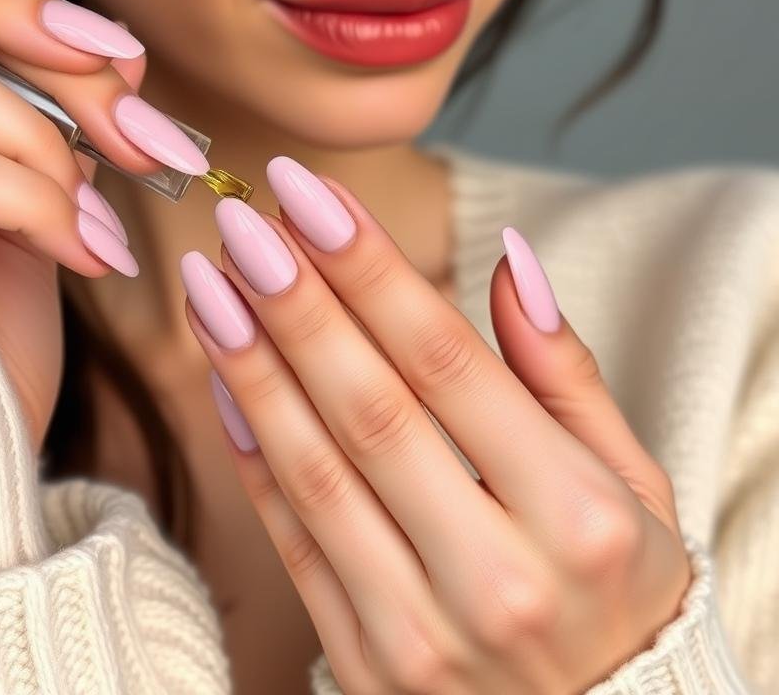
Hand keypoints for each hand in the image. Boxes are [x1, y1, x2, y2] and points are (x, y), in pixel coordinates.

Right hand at [0, 0, 165, 449]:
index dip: (10, 4)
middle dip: (29, 32)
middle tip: (132, 103)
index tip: (120, 55)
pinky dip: (41, 201)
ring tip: (97, 216)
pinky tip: (93, 253)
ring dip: (43, 138)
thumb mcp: (20, 206)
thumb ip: (37, 126)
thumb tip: (112, 58)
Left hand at [183, 156, 691, 693]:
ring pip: (314, 472)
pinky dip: (252, 457)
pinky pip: (292, 543)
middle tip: (239, 224)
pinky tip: (224, 381)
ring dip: (251, 368)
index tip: (309, 196)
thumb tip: (510, 261)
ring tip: (209, 287)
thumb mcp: (634, 483)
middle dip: (295, 304)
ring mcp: (422, 633)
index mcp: (577, 516)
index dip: (369, 270)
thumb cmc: (619, 590)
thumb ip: (566, 375)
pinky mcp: (369, 666)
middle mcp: (497, 577)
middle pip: (368, 408)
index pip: (448, 363)